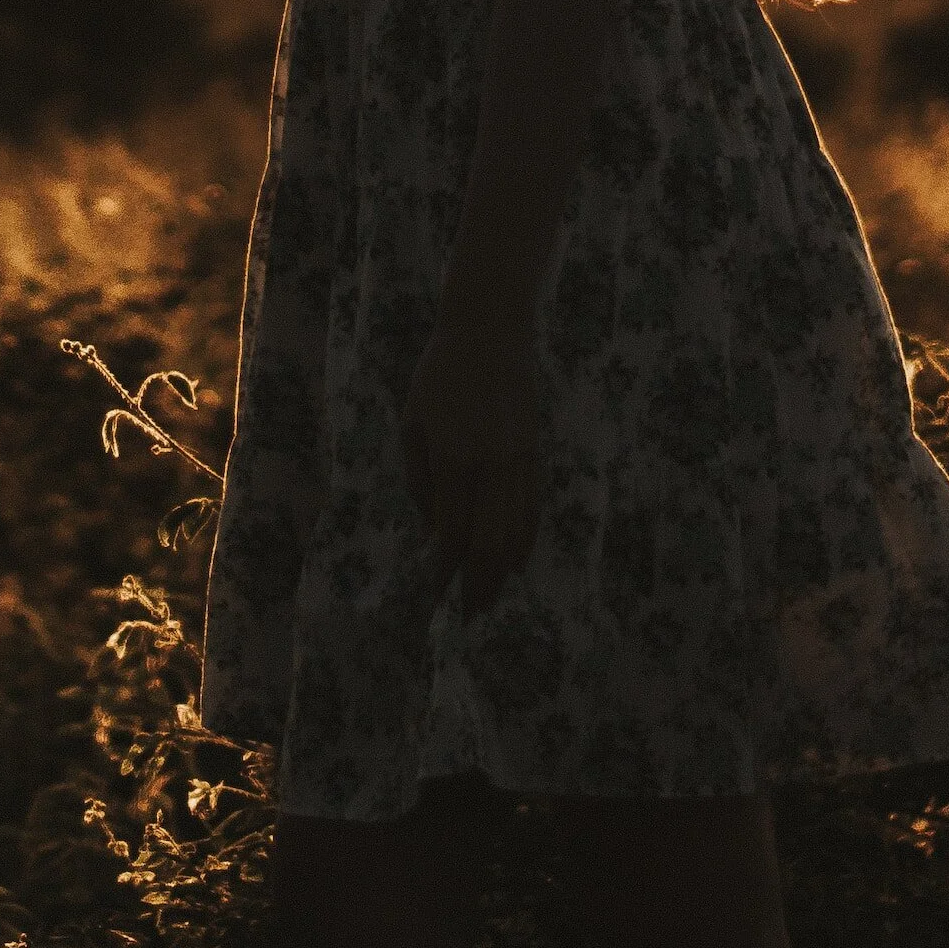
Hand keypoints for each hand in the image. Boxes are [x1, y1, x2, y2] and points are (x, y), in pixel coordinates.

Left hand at [400, 322, 542, 619]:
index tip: (434, 597)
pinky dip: (525, 540)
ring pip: (516, 530)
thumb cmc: (440, 376)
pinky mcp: (535, 454)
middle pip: (490, 542)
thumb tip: (432, 527)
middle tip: (467, 614)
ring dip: (503, 570)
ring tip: (490, 597)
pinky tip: (515, 561)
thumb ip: (420, 478)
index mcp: (454, 458)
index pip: (452, 532)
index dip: (444, 571)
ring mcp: (518, 461)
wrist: (490, 333)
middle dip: (478, 584)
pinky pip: (533, 508)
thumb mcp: (413, 423)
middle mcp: (491, 466)